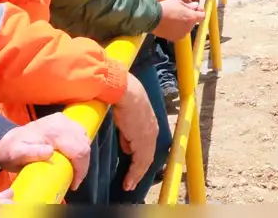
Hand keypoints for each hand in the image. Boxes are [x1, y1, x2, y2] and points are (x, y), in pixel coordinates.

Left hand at [0, 112, 89, 190]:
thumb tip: (50, 152)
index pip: (78, 149)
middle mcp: (62, 122)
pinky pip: (80, 135)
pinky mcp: (65, 121)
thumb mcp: (16, 154)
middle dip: (83, 164)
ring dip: (83, 157)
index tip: (74, 183)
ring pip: (84, 139)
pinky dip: (81, 148)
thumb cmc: (11, 150)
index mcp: (54, 130)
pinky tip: (74, 158)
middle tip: (75, 179)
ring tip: (75, 171)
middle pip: (84, 144)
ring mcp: (65, 120)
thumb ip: (32, 153)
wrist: (7, 140)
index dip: (80, 168)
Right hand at [112, 74, 157, 190]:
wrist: (125, 92)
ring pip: (145, 161)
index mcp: (151, 126)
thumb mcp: (128, 119)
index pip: (147, 147)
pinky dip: (134, 172)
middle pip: (148, 156)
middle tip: (131, 183)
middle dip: (139, 171)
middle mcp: (153, 132)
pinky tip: (128, 181)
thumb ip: (128, 134)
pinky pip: (140, 161)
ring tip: (129, 185)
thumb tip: (127, 148)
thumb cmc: (124, 100)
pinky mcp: (143, 140)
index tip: (134, 171)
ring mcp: (149, 136)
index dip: (141, 161)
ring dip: (136, 175)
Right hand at [153, 0, 203, 40]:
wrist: (152, 18)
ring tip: (175, 18)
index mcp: (192, 17)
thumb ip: (189, 5)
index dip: (200, 11)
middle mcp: (189, 27)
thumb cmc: (166, 7)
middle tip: (183, 12)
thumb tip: (196, 6)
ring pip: (187, 28)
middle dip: (191, 17)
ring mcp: (182, 34)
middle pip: (194, 22)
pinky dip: (177, 29)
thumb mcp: (178, 2)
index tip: (195, 8)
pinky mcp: (175, 38)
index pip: (202, 15)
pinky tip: (171, 24)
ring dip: (184, 23)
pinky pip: (180, 33)